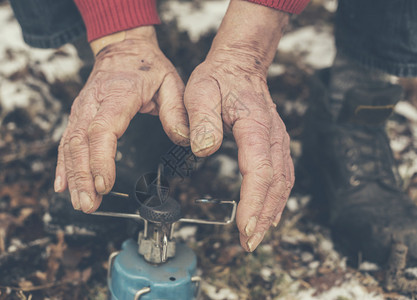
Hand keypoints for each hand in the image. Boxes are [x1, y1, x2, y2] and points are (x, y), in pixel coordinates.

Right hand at [54, 26, 188, 211]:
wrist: (123, 48)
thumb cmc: (146, 66)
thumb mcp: (171, 82)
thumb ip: (176, 111)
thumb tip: (182, 140)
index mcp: (118, 95)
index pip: (102, 130)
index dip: (101, 159)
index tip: (105, 184)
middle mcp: (93, 103)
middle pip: (80, 143)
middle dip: (82, 177)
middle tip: (90, 204)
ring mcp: (82, 110)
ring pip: (70, 145)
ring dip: (73, 176)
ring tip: (80, 202)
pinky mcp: (78, 116)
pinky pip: (66, 142)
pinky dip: (62, 165)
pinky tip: (62, 185)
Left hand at [184, 0, 292, 251]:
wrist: (239, 65)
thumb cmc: (219, 78)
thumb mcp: (200, 91)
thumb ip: (201, 120)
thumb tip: (204, 149)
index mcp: (255, 124)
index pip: (259, 170)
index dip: (254, 202)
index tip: (245, 228)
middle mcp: (273, 135)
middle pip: (276, 183)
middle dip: (264, 216)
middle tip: (249, 243)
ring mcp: (278, 140)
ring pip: (283, 182)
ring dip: (272, 211)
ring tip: (257, 236)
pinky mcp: (276, 145)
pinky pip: (283, 176)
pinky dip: (277, 199)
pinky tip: (269, 213)